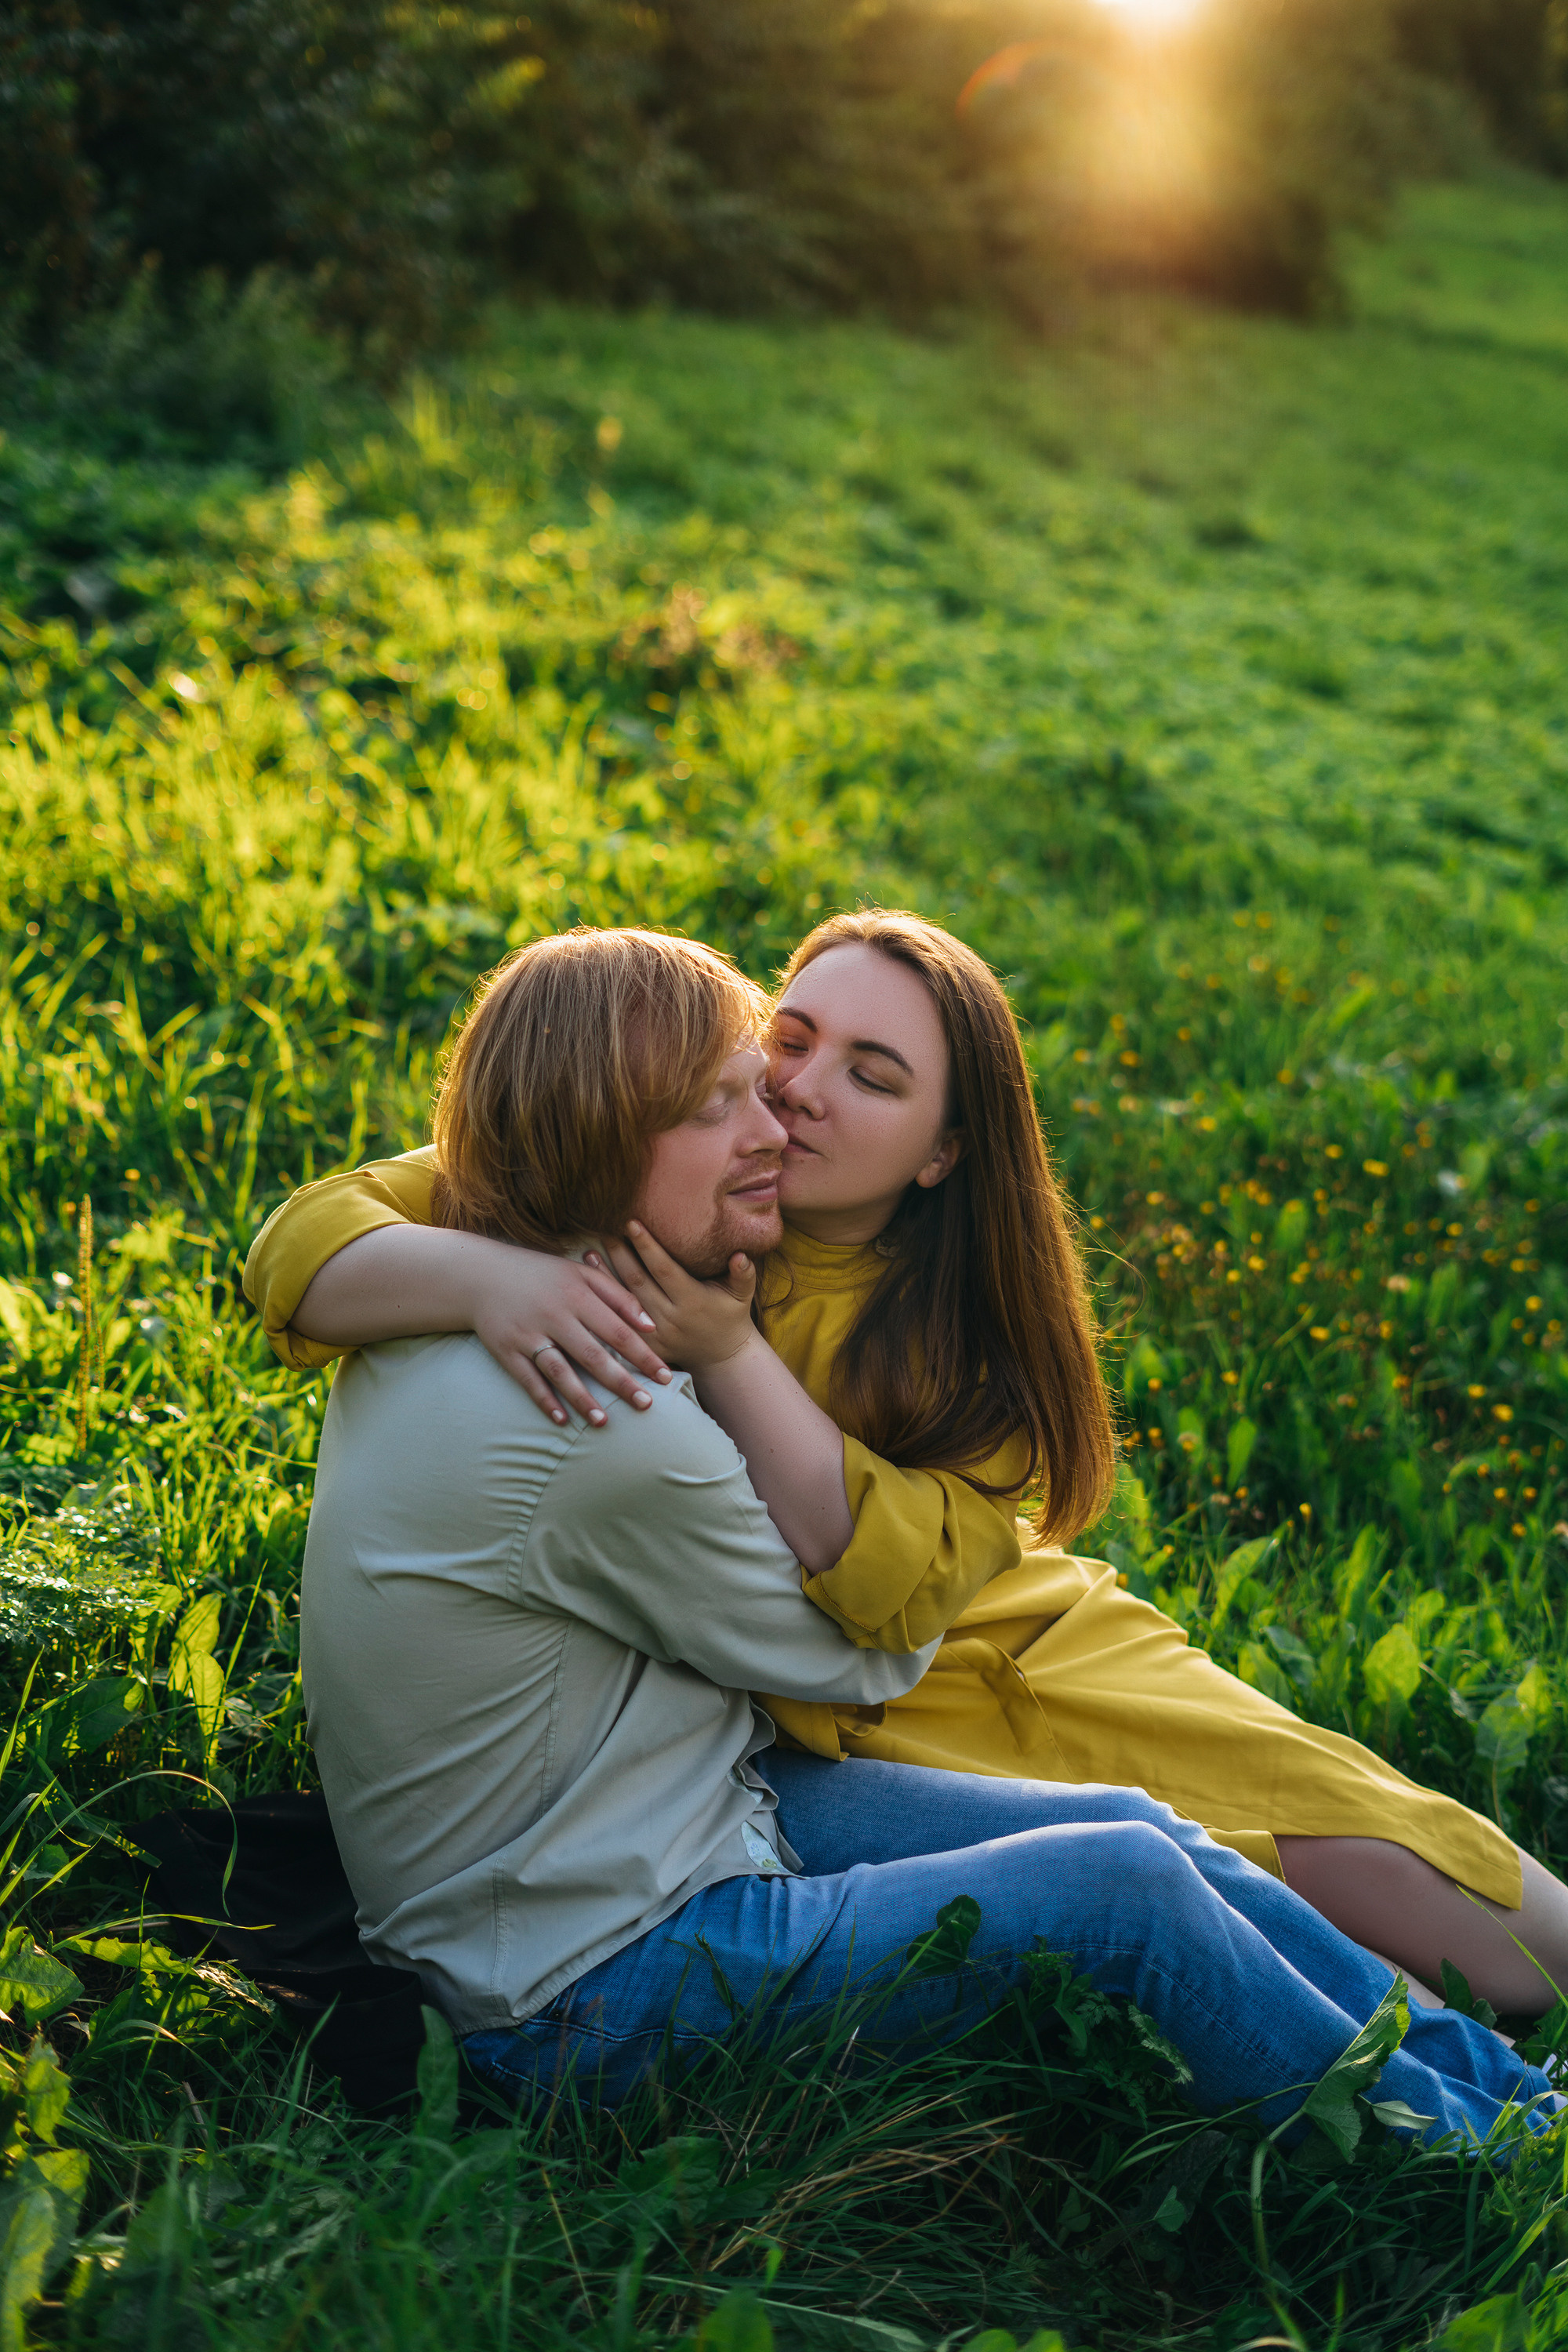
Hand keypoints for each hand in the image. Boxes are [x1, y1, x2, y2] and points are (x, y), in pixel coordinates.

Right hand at [472, 1250, 672, 1425]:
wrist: (481, 1274)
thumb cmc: (541, 1274)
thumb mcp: (581, 1273)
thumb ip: (618, 1295)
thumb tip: (651, 1325)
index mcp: (577, 1295)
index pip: (618, 1331)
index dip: (643, 1355)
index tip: (665, 1377)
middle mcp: (554, 1315)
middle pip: (594, 1354)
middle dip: (621, 1382)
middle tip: (646, 1405)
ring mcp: (529, 1334)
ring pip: (560, 1371)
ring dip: (582, 1398)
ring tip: (604, 1422)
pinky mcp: (506, 1350)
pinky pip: (528, 1379)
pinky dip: (544, 1400)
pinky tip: (562, 1420)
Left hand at [600, 1222, 758, 1371]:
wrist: (722, 1358)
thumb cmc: (731, 1317)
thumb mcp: (742, 1295)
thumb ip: (744, 1274)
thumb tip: (741, 1255)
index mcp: (692, 1300)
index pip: (664, 1269)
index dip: (646, 1246)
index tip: (631, 1223)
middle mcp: (671, 1317)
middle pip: (638, 1281)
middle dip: (619, 1254)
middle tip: (604, 1229)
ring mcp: (655, 1333)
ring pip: (624, 1301)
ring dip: (605, 1276)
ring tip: (588, 1252)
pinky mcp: (645, 1346)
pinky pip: (620, 1322)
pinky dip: (605, 1304)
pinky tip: (592, 1288)